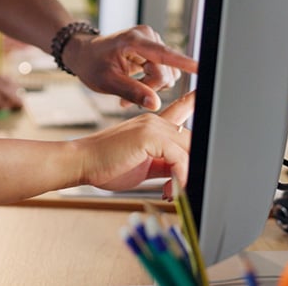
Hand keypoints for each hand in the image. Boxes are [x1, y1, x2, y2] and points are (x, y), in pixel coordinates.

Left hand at [63, 25, 197, 110]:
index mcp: (134, 40)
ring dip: (152, 87)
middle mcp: (148, 37)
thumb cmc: (91, 64)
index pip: (164, 54)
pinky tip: (135, 86)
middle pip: (166, 72)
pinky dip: (151, 83)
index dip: (184, 63)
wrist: (84, 54)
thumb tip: (155, 103)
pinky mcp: (155, 50)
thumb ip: (132, 92)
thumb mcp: (107, 82)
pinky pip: (164, 73)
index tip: (202, 68)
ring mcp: (153, 42)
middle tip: (127, 100)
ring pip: (168, 74)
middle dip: (150, 88)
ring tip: (129, 92)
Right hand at [72, 91, 194, 195]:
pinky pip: (179, 158)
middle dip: (191, 168)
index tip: (206, 94)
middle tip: (178, 191)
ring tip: (171, 193)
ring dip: (185, 177)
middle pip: (192, 140)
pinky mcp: (149, 136)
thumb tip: (183, 172)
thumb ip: (164, 164)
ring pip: (189, 149)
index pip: (182, 108)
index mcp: (153, 125)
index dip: (196, 101)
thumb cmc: (105, 164)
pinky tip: (168, 189)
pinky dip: (179, 177)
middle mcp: (155, 120)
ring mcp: (152, 126)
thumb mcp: (143, 165)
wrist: (81, 162)